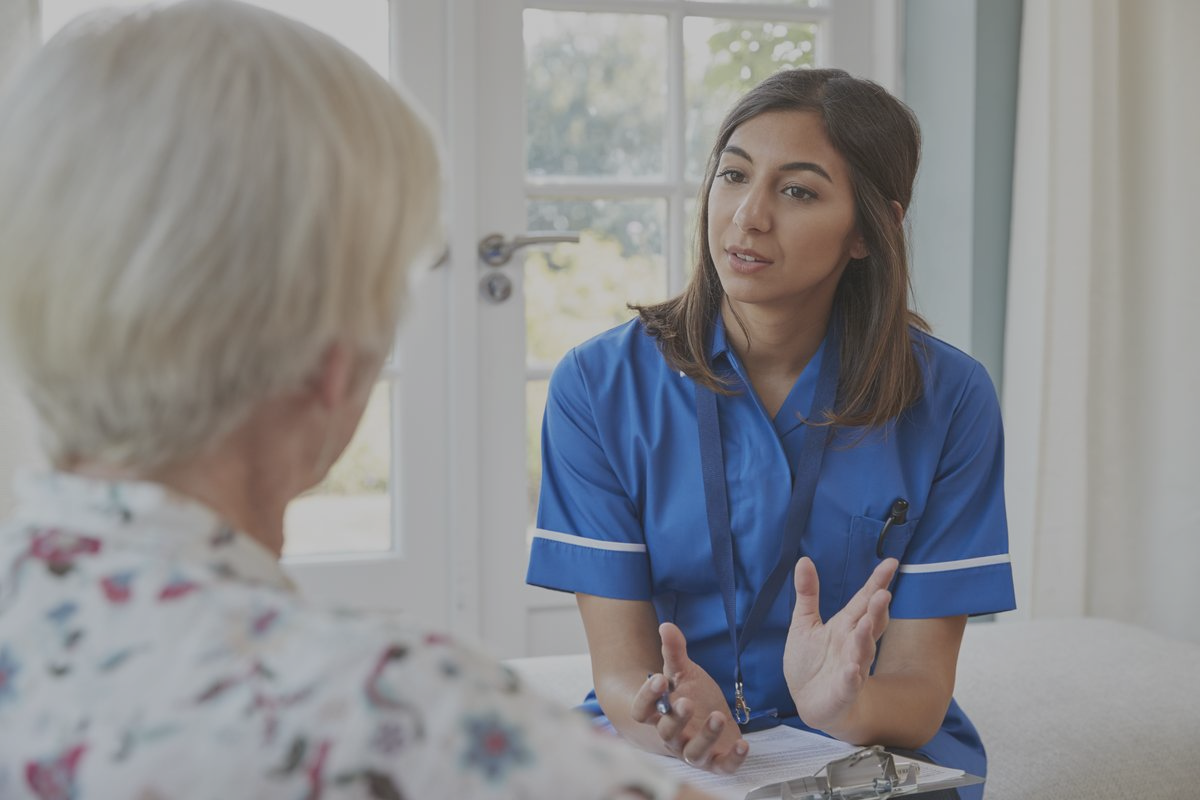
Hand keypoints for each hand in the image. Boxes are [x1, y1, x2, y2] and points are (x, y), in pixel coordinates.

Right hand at [630, 622, 748, 772]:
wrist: (713, 719)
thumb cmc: (694, 696)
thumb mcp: (685, 673)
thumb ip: (674, 652)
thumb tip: (666, 625)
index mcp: (659, 714)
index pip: (642, 711)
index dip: (647, 697)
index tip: (659, 678)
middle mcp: (673, 737)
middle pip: (666, 733)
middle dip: (676, 719)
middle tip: (687, 702)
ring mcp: (694, 751)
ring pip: (693, 753)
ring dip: (705, 737)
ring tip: (718, 717)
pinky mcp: (717, 761)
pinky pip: (722, 766)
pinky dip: (733, 759)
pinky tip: (744, 744)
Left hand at [783, 557, 896, 735]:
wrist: (810, 703)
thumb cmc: (811, 662)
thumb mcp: (804, 623)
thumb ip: (807, 593)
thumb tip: (804, 560)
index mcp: (845, 625)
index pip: (864, 600)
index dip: (877, 582)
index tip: (892, 562)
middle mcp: (853, 643)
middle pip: (870, 623)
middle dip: (877, 609)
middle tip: (882, 593)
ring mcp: (851, 667)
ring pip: (863, 651)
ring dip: (866, 638)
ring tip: (867, 623)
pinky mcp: (843, 690)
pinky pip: (850, 683)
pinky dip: (852, 676)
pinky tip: (853, 670)